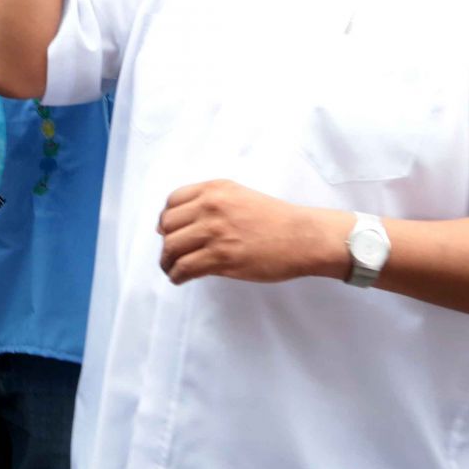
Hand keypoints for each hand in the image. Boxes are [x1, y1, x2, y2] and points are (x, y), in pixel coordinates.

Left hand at [157, 180, 345, 285]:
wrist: (303, 237)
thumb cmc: (275, 218)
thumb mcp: (239, 196)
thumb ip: (210, 203)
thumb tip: (175, 223)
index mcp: (215, 189)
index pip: (172, 202)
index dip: (166, 219)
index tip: (167, 231)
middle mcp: (210, 207)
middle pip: (168, 225)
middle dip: (166, 242)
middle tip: (171, 254)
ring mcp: (215, 232)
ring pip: (172, 248)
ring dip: (167, 261)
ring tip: (171, 269)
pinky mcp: (221, 257)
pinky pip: (185, 267)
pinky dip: (176, 275)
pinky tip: (179, 278)